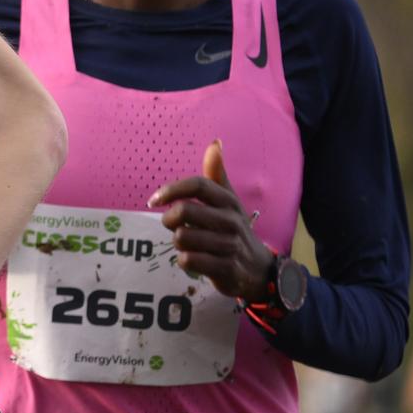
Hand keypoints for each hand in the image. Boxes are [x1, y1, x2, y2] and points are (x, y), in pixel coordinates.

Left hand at [149, 140, 275, 302]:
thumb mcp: (229, 201)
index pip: (197, 185)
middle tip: (174, 226)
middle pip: (183, 212)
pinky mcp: (225, 268)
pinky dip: (184, 261)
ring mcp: (230, 245)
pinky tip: (194, 260)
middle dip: (170, 220)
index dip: (172, 190)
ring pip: (182, 237)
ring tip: (189, 244)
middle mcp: (231, 221)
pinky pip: (188, 260)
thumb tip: (215, 143)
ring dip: (178, 243)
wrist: (258, 270)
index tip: (154, 200)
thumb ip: (217, 174)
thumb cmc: (234, 230)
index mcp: (229, 201)